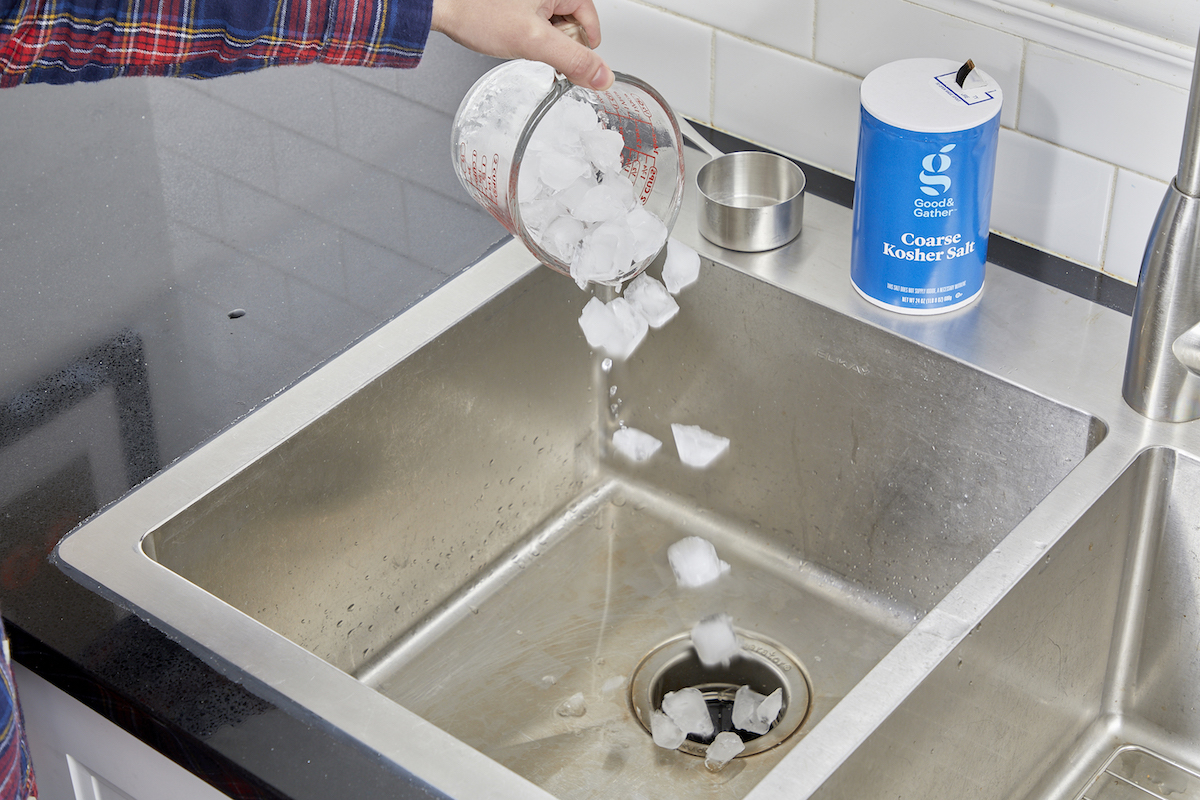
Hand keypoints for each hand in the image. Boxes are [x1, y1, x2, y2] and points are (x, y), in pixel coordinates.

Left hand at [431, 0, 613, 89]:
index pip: (592, 23)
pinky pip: (536, 20)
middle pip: (573, 23)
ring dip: (539, 39)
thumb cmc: (477, 11)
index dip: (576, 47)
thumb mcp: (534, 41)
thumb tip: (603, 76)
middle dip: (555, 42)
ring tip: (515, 35)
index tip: (557, 56)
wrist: (442, 5)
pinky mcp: (519, 3)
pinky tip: (509, 33)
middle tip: (531, 43)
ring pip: (553, 24)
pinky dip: (527, 32)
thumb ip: (573, 60)